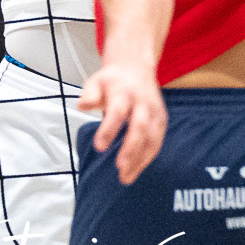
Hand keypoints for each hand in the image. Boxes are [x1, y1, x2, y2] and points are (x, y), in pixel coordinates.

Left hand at [79, 61, 166, 183]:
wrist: (136, 67)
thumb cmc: (112, 80)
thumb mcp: (96, 81)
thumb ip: (90, 94)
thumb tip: (82, 105)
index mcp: (123, 92)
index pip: (117, 112)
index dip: (109, 129)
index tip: (99, 147)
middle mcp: (142, 102)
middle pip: (140, 127)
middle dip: (131, 149)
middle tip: (120, 168)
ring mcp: (155, 112)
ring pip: (152, 138)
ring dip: (141, 159)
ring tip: (126, 177)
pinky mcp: (162, 120)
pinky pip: (157, 142)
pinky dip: (148, 158)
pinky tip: (136, 170)